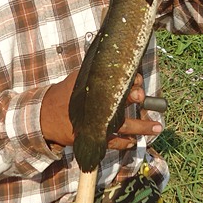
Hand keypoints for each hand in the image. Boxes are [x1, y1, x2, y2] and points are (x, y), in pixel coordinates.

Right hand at [40, 72, 161, 149]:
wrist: (45, 116)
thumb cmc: (64, 95)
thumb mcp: (78, 78)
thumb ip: (95, 72)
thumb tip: (113, 60)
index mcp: (94, 91)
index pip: (116, 83)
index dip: (131, 82)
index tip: (138, 81)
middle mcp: (97, 108)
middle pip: (122, 103)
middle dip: (135, 99)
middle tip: (142, 97)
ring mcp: (97, 125)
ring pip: (124, 127)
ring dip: (142, 128)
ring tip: (157, 127)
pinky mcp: (94, 138)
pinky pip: (114, 143)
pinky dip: (125, 142)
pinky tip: (133, 141)